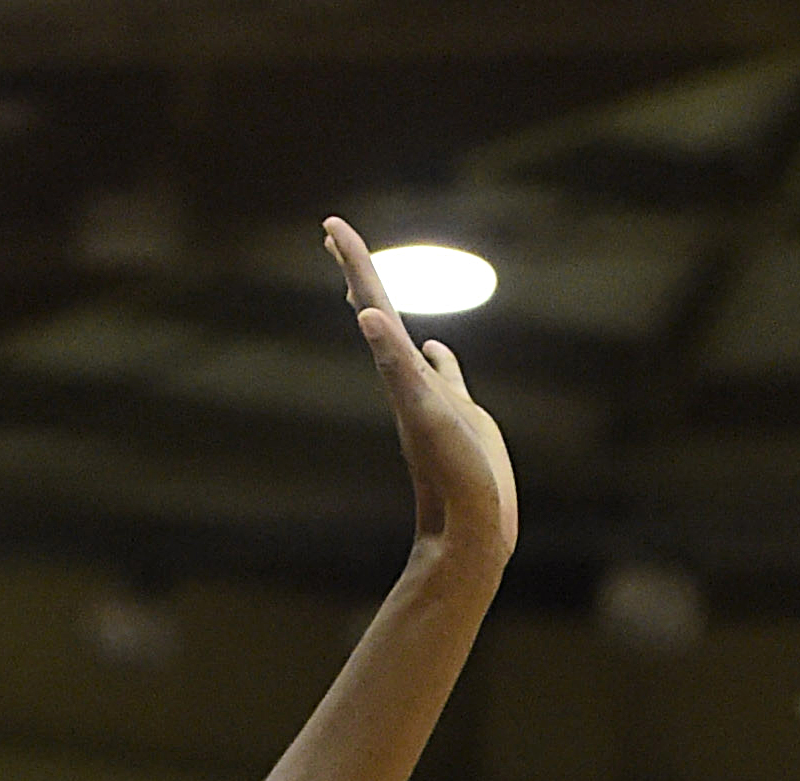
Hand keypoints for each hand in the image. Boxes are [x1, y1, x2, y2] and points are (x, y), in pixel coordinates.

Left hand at [325, 215, 516, 570]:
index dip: (355, 261)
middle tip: (333, 235)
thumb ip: (398, 366)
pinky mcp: (460, 420)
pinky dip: (439, 359)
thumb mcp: (426, 416)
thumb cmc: (454, 481)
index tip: (331, 224)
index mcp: (399, 373)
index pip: (372, 303)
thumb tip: (368, 316)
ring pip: (404, 342)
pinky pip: (444, 377)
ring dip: (388, 309)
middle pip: (377, 312)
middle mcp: (408, 381)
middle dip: (358, 270)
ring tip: (370, 286)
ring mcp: (432, 400)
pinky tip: (438, 351)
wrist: (468, 538)